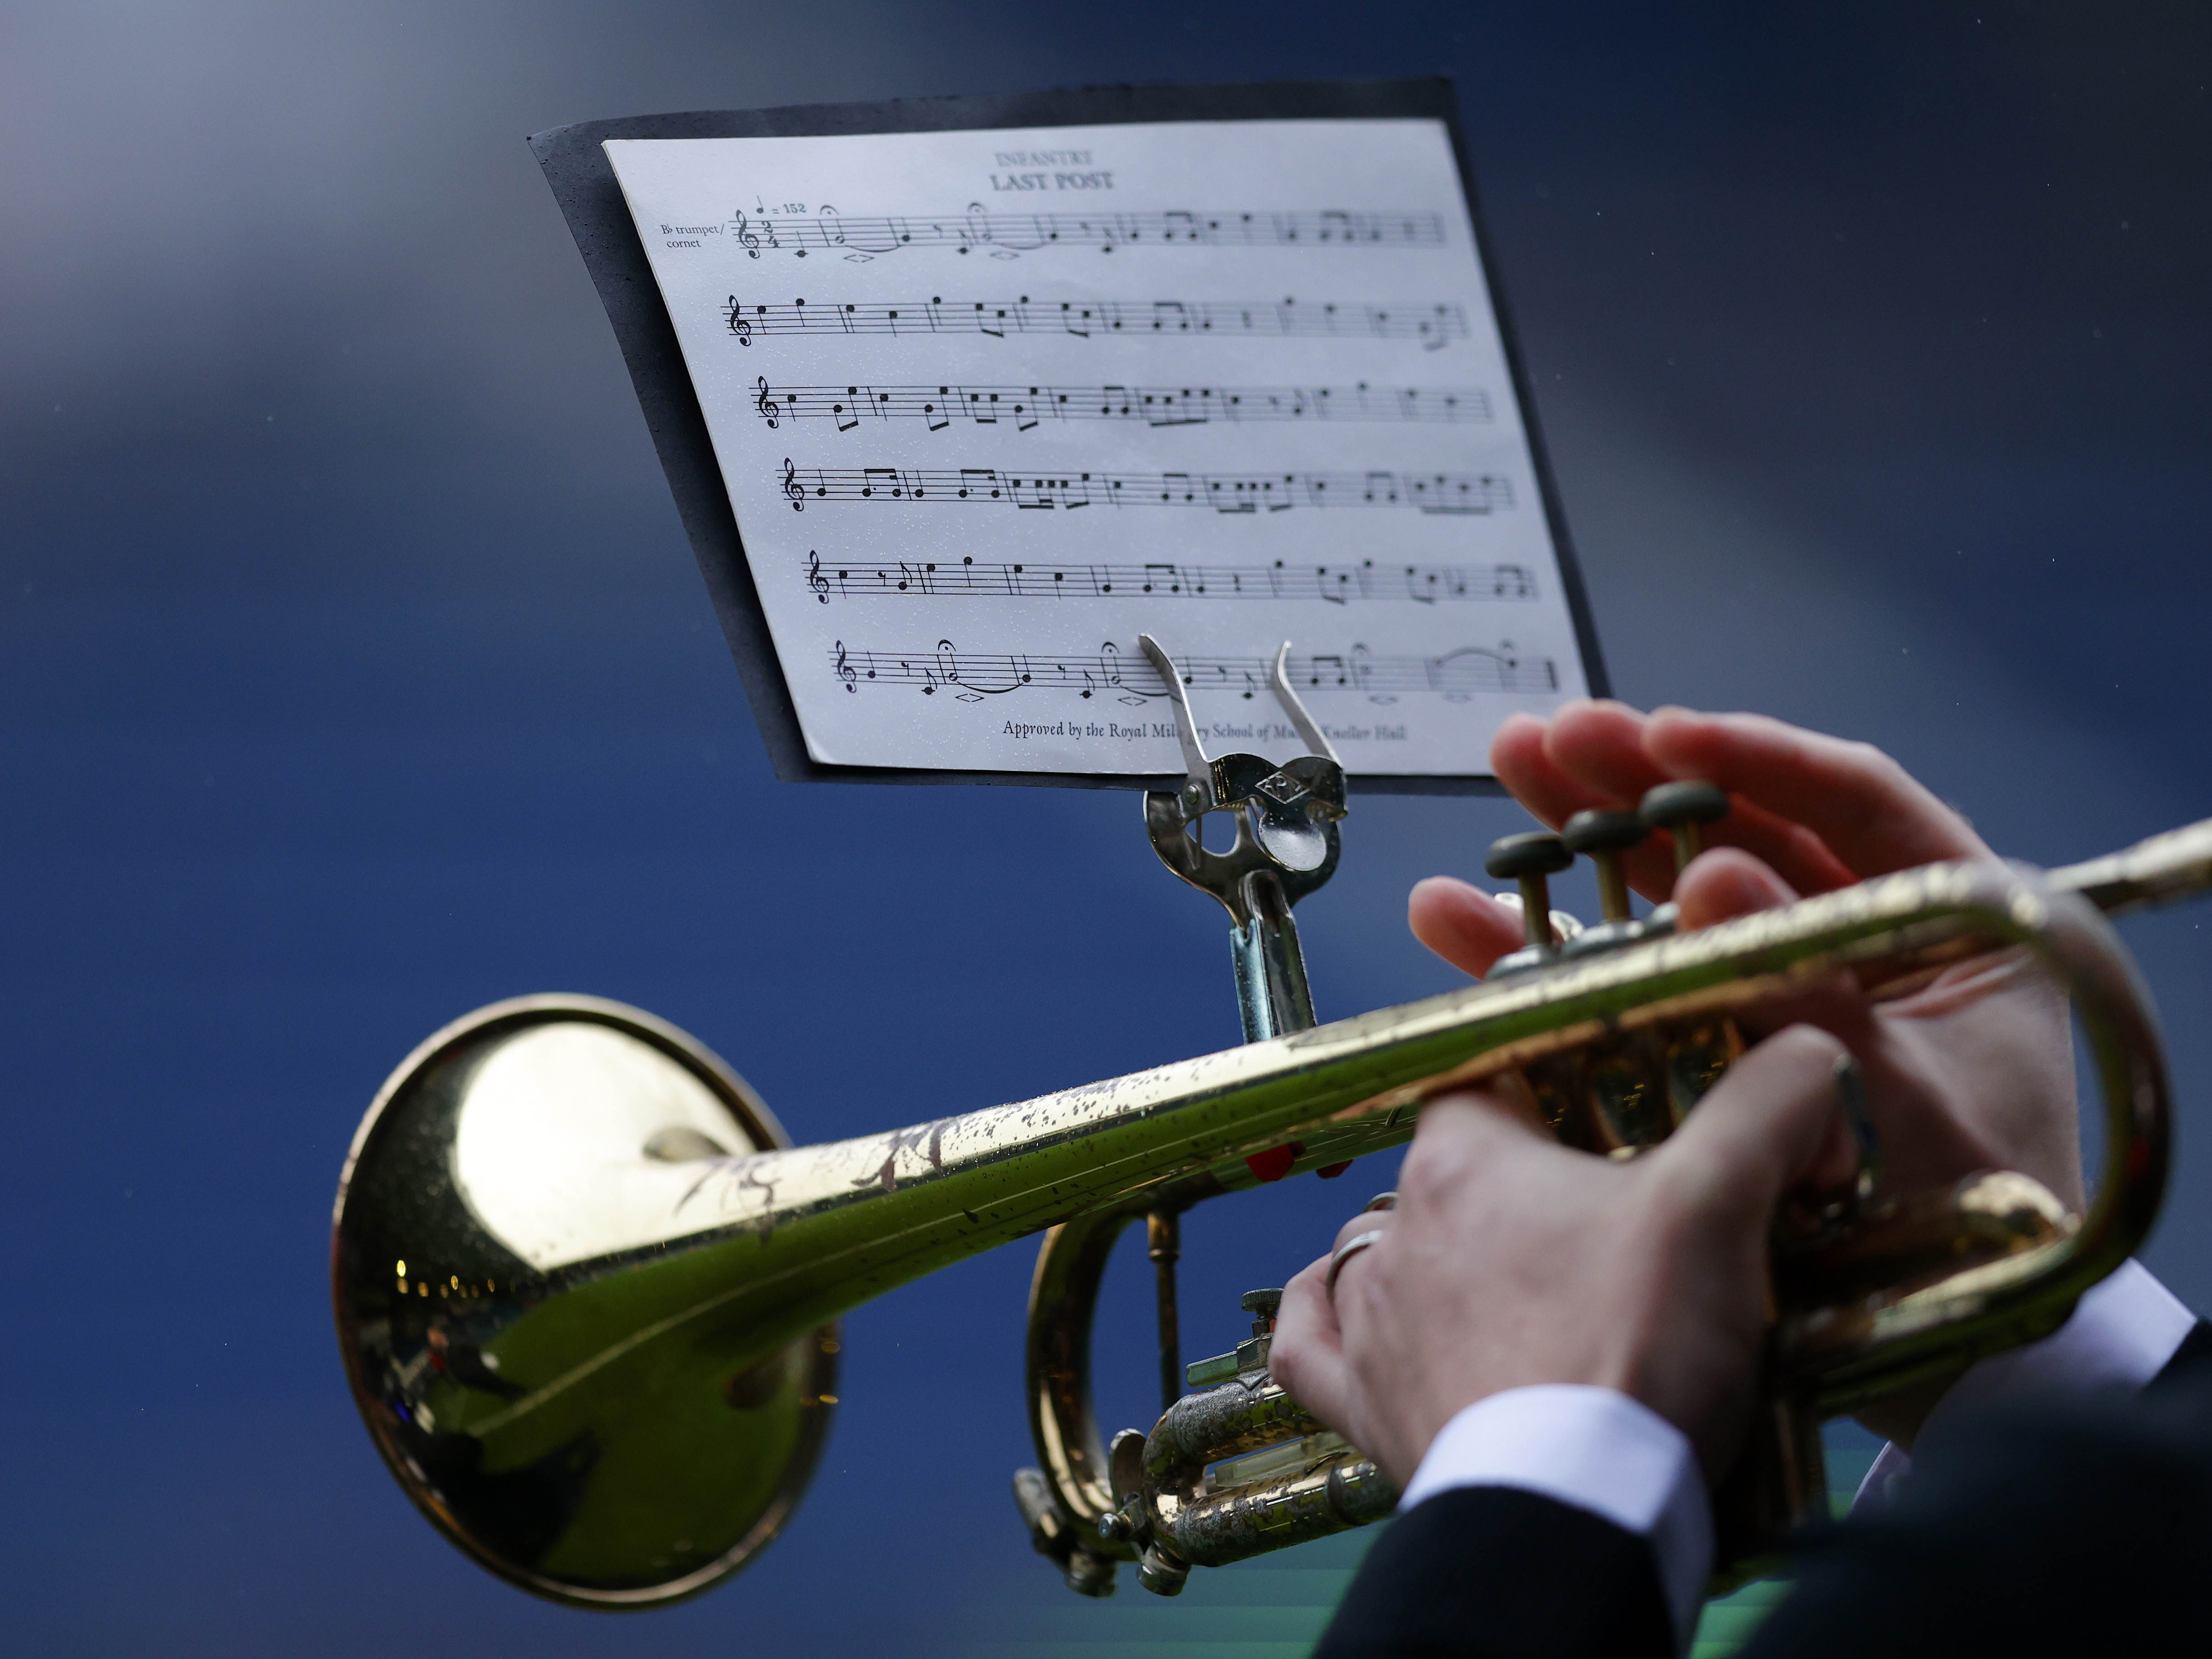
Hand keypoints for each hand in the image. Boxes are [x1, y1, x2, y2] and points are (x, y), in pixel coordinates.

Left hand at [1270, 1026, 1858, 1487]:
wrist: (1575, 1509)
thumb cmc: (1633, 1351)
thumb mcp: (1721, 1205)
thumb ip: (1766, 1110)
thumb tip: (1807, 1051)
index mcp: (1464, 1161)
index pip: (1489, 1083)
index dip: (1549, 1092)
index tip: (1605, 1118)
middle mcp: (1399, 1232)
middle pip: (1450, 1176)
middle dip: (1517, 1191)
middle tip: (1602, 1227)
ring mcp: (1375, 1324)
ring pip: (1384, 1256)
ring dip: (1436, 1261)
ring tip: (1511, 1284)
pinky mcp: (1366, 1408)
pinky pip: (1311, 1350)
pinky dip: (1320, 1327)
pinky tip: (1333, 1311)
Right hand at [1406, 702, 2080, 1443]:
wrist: (1961, 1356)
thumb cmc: (1968, 1227)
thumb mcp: (1905, 1108)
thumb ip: (1811, 995)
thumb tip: (1710, 876)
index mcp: (1948, 928)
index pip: (1856, 803)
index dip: (1756, 758)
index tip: (1665, 729)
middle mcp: (1855, 941)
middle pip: (1738, 830)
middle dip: (1639, 779)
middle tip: (1552, 737)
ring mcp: (1767, 993)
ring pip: (1667, 892)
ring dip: (1580, 838)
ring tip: (1505, 774)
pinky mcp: (1698, 1050)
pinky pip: (1618, 984)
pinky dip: (1542, 955)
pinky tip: (1458, 919)